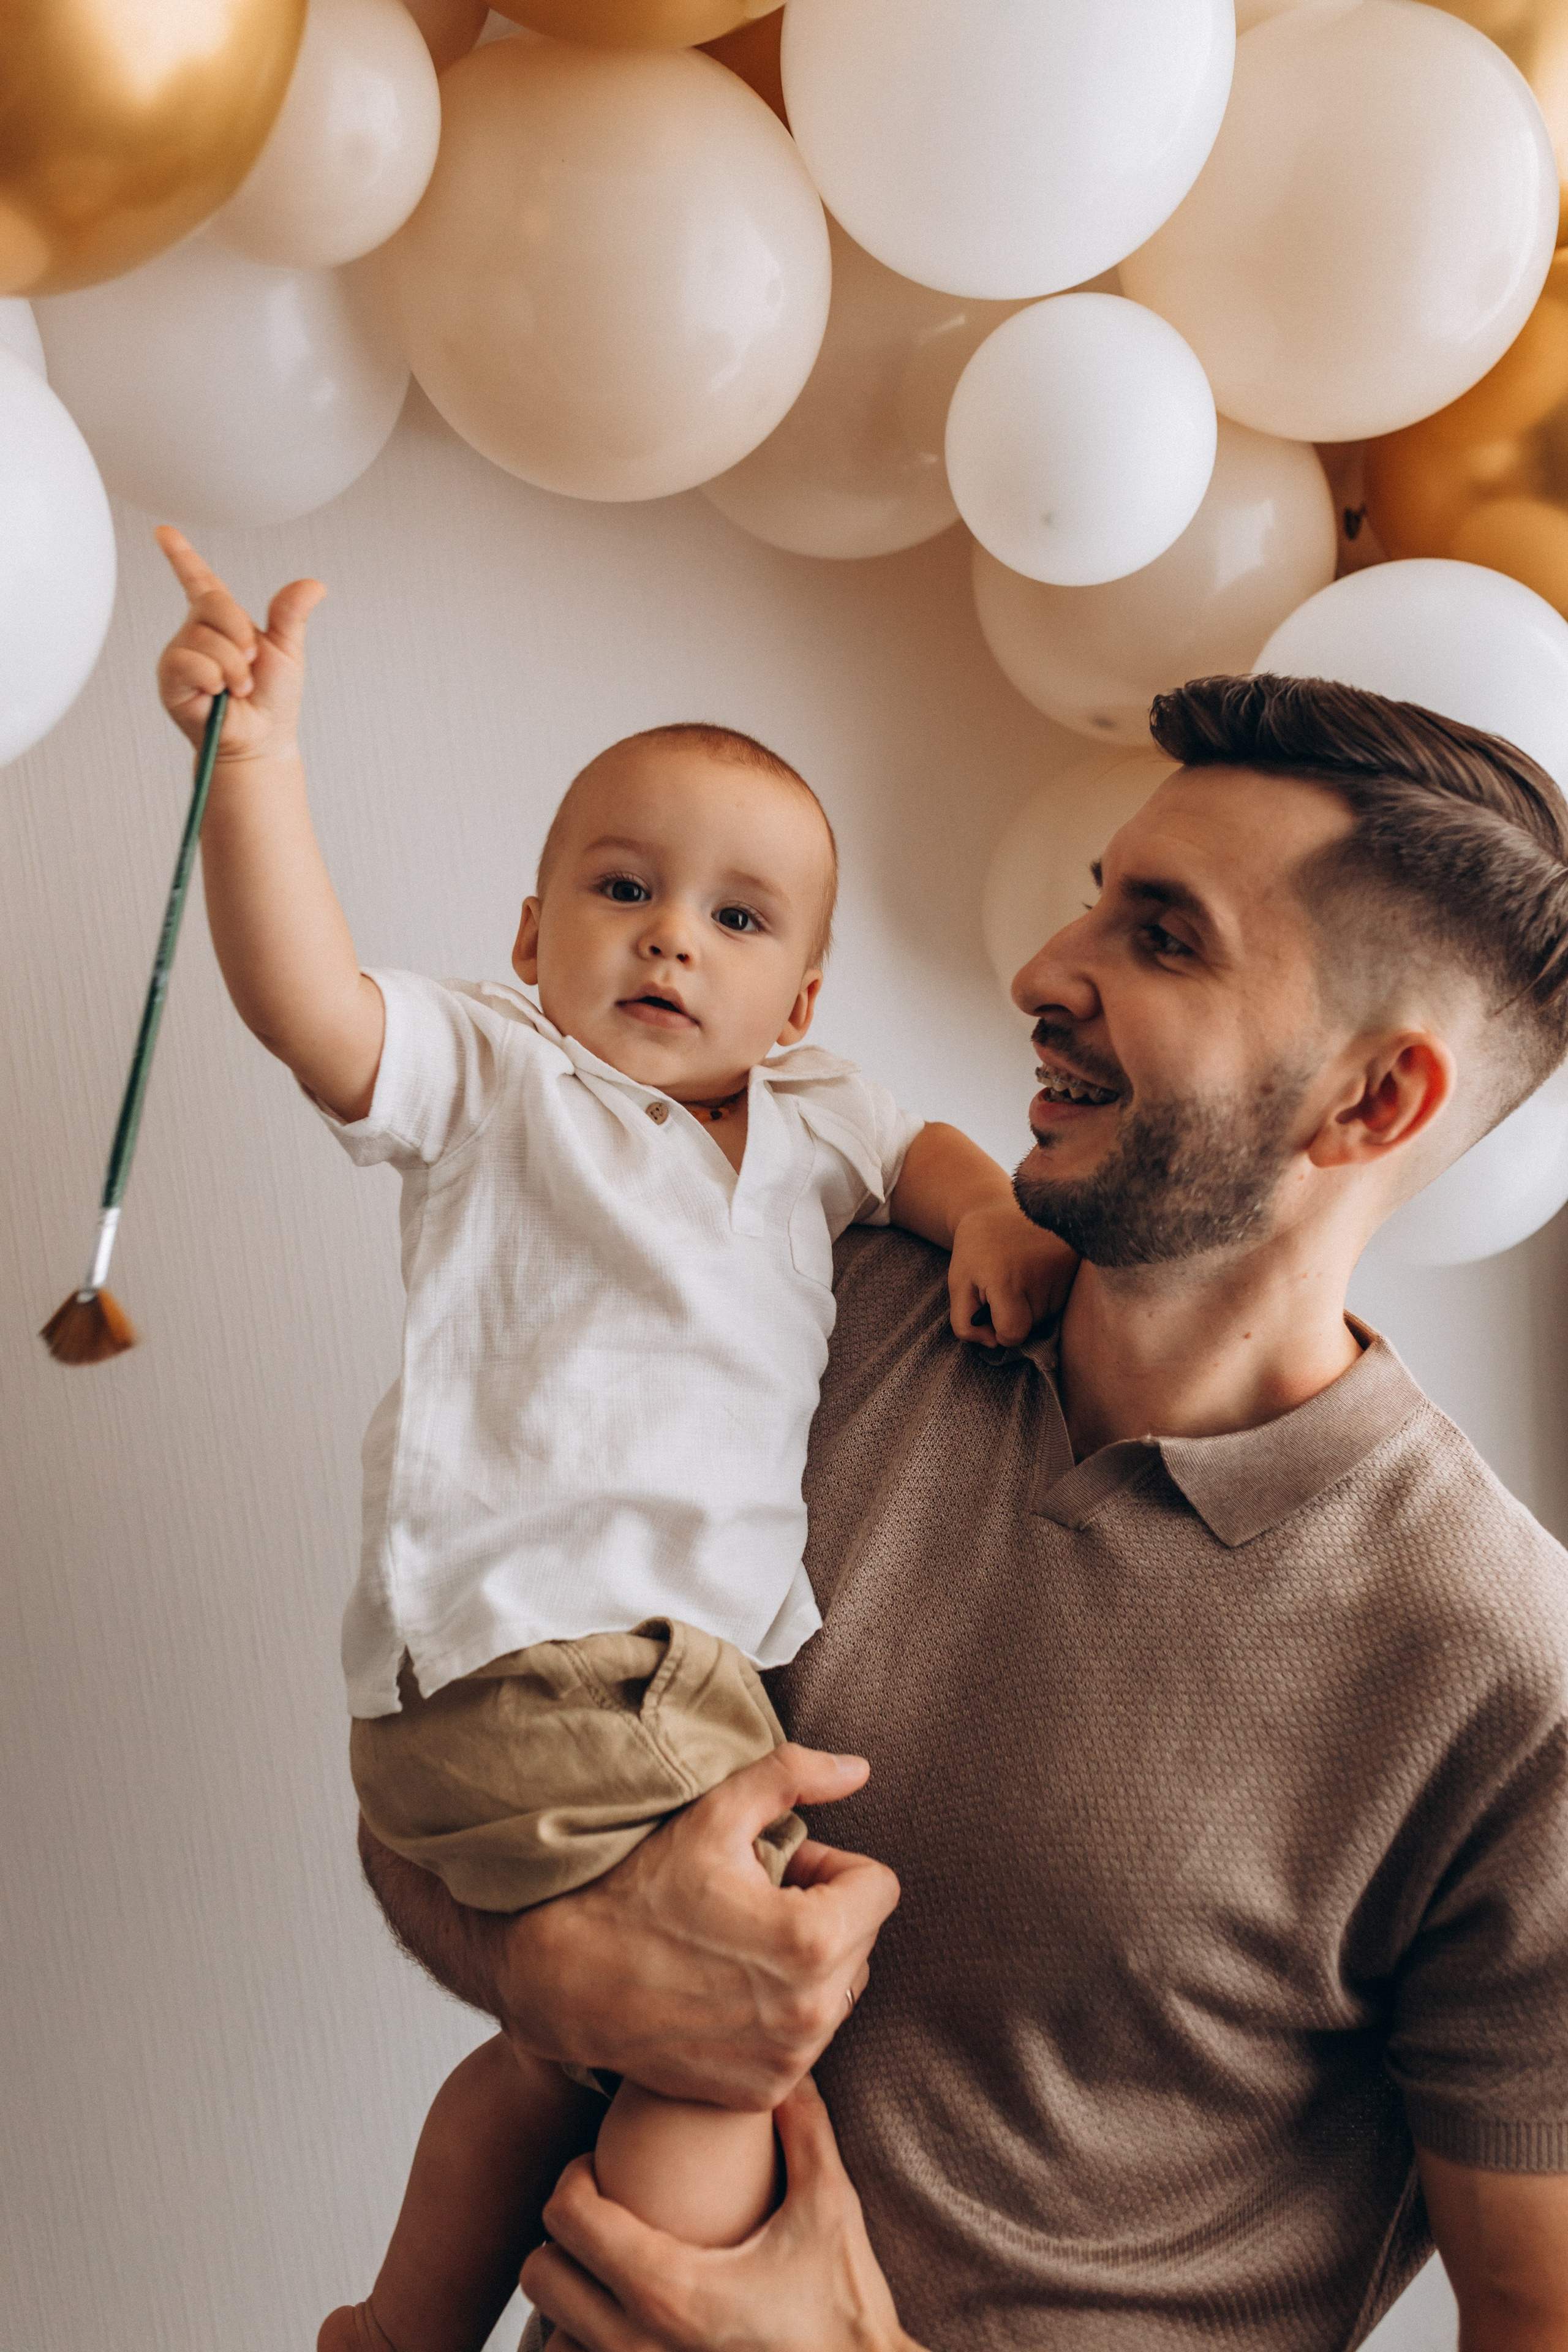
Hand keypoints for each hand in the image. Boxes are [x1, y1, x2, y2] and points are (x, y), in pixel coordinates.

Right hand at [155, 525, 324, 764]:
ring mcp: (181, 653)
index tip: (164, 532)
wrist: (262, 739)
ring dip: (233, 668)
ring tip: (238, 689)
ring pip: (206, 639)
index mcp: (221, 620)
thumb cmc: (273, 699)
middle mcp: (196, 631)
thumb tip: (315, 584)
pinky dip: (214, 678)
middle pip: (213, 604)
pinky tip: (219, 694)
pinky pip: (190, 662)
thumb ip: (290, 614)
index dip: (180, 555)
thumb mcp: (287, 651)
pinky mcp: (170, 677)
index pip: (198, 579)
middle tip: (251, 665)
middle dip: (242, 636)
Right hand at [499, 1746, 899, 2108]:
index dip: (829, 1866)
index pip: (879, 1886)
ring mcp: (789, 2060)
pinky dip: (781, 2013)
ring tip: (737, 1945)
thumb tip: (860, 1768)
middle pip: (863, 1937)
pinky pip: (807, 2039)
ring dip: (807, 1964)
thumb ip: (793, 1776)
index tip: (779, 1868)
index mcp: (813, 1939)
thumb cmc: (637, 1888)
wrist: (565, 1979)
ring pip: (839, 1989)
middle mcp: (813, 2012)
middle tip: (752, 1902)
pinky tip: (726, 1990)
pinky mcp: (763, 2093)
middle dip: (822, 1912)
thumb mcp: (714, 1813)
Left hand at [521, 2077, 923, 2351]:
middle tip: (600, 2210)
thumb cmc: (845, 2306)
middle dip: (560, 2235)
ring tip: (606, 2267)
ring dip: (567, 2296)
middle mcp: (639, 2345)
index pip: (567, 2218)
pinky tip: (623, 2318)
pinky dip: (583, 2342)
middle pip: (540, 2276)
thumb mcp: (830, 2206)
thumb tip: (784, 2064)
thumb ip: (805, 2126)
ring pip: (551, 2333)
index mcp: (671, 2289)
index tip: (601, 2166)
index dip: (574, 2178)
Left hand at [948, 1202, 1076, 1348]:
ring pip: (1050, 1313)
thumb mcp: (958, 1283)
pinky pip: (1065, 1297)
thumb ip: (964, 1323)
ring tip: (1022, 1271)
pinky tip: (1038, 1268)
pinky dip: (1049, 1291)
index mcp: (1006, 1279)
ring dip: (1034, 1302)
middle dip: (1016, 1313)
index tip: (993, 1309)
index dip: (1000, 1331)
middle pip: (1033, 1325)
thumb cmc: (976, 1249)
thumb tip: (996, 1344)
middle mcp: (1041, 1275)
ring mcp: (1065, 1268)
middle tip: (1005, 1281)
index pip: (1014, 1333)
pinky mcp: (1079, 1262)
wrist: (1002, 1205)